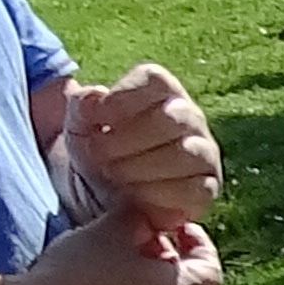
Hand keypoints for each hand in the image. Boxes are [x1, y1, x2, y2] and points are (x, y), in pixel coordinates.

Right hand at [3, 203, 227, 284]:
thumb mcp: (111, 229)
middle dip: (166, 255)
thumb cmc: (79, 270)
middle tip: (138, 233)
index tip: (176, 225)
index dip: (200, 243)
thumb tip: (147, 214)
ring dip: (144, 276)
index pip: (211, 270)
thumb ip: (138, 216)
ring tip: (112, 252)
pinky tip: (93, 278)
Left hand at [65, 64, 221, 232]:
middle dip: (129, 138)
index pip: (155, 79)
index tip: (98, 117)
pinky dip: (157, 194)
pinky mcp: (206, 189)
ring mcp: (203, 153)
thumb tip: (95, 95)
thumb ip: (78, 105)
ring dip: (140, 167)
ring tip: (115, 177)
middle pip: (173, 114)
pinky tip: (135, 198)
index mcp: (159, 93)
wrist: (104, 205)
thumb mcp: (77, 129)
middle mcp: (188, 118)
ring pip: (186, 151)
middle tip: (99, 155)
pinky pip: (192, 188)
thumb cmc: (96, 157)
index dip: (124, 96)